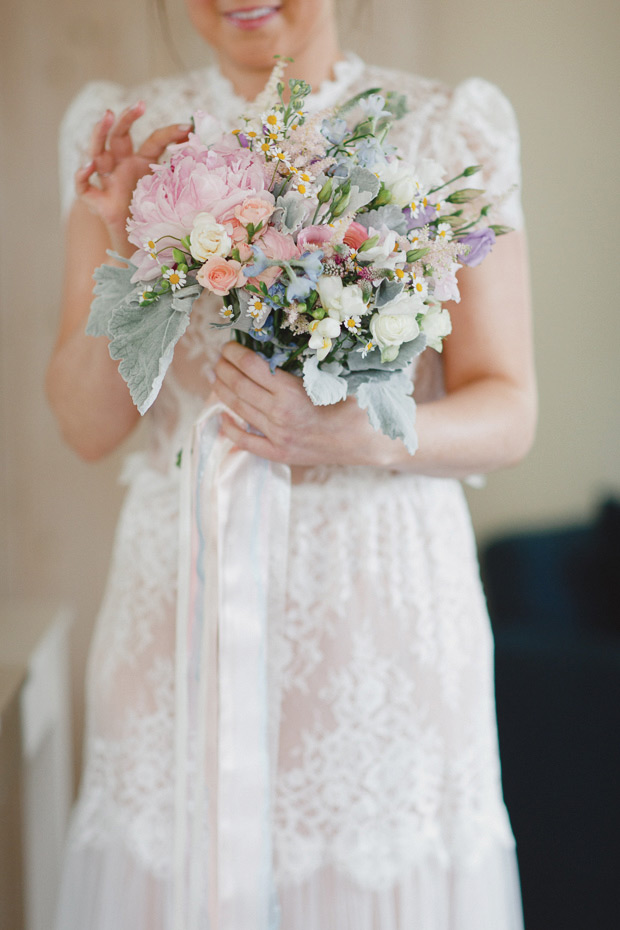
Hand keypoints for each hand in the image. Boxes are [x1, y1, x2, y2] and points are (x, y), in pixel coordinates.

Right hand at [74, 102, 191, 255]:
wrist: (140, 248)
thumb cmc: (157, 220)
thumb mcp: (175, 198)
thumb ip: (187, 182)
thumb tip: (213, 165)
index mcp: (142, 163)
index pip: (153, 140)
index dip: (169, 132)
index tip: (187, 127)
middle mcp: (123, 167)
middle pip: (120, 135)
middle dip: (127, 117)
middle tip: (140, 103)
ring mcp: (108, 182)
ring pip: (97, 151)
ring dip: (99, 132)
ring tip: (107, 115)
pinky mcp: (97, 201)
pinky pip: (83, 186)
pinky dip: (82, 174)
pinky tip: (88, 166)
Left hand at [212, 342, 383, 466]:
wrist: (368, 441)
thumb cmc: (355, 403)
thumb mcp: (333, 376)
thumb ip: (308, 364)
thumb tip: (282, 347)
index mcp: (292, 393)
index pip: (251, 367)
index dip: (235, 353)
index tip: (229, 346)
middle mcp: (279, 415)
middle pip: (240, 386)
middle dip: (224, 369)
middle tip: (218, 359)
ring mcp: (277, 436)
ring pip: (240, 410)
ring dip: (223, 391)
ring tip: (216, 378)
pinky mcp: (280, 453)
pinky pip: (247, 442)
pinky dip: (231, 429)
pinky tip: (222, 418)